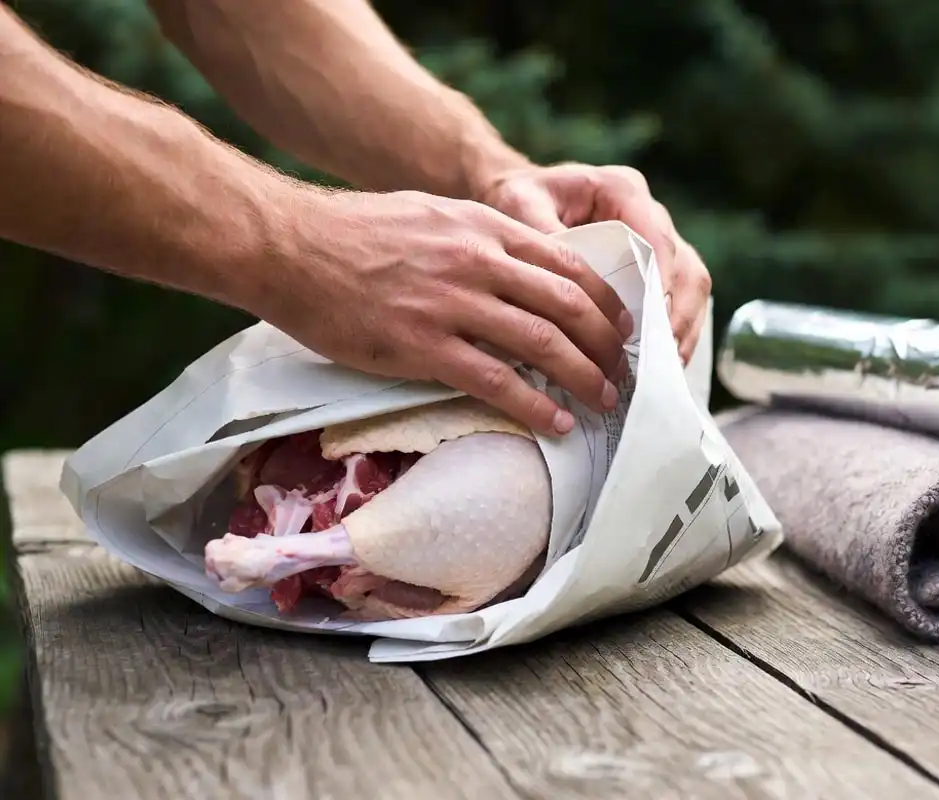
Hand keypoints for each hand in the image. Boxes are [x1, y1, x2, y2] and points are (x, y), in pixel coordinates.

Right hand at [262, 189, 634, 436]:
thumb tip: (514, 267)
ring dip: (585, 377)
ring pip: (543, 344)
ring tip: (604, 402)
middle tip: (625, 373)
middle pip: (569, 306)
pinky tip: (556, 423)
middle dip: (608, 345)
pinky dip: (535, 406)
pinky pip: (496, 382)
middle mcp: (480, 261)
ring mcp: (453, 304)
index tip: (625, 327)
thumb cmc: (354, 231)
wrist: (290, 245)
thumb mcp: (432, 214)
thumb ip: (478, 238)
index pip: (570, 265)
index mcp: (485, 227)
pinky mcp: (423, 346)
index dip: (607, 301)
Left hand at [475, 163, 711, 363]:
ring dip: (683, 327)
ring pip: (691, 283)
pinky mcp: (654, 264)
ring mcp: (656, 240)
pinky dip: (676, 329)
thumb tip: (558, 289)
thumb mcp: (518, 206)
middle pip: (685, 266)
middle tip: (663, 358)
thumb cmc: (518, 198)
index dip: (662, 284)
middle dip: (679, 315)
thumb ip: (539, 236)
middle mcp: (648, 213)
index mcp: (623, 191)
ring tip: (666, 367)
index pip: (658, 239)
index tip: (655, 326)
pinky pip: (679, 297)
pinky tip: (662, 361)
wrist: (519, 198)